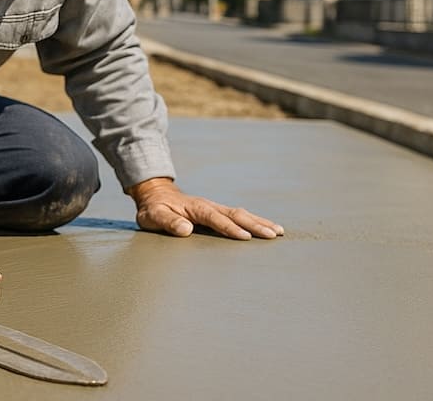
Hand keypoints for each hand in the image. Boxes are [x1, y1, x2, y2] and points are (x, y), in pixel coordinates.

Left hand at [127, 177, 284, 239]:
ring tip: (278, 231)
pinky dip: (254, 221)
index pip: (216, 219)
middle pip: (236, 214)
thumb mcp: (154, 216)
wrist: (156, 195)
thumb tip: (186, 229)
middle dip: (255, 225)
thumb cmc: (154, 209)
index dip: (230, 228)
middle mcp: (209, 206)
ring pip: (241, 214)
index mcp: (196, 208)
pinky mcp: (217, 212)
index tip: (245, 238)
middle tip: (273, 234)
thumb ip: (167, 222)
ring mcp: (215, 208)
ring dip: (259, 222)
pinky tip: (266, 228)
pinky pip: (239, 216)